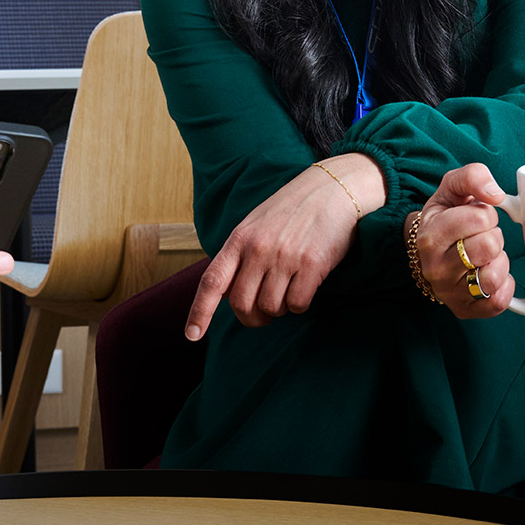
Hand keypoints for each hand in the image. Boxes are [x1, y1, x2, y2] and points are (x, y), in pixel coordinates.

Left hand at [184, 154, 384, 337]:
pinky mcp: (312, 265)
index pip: (212, 282)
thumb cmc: (291, 210)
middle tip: (264, 313)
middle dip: (252, 317)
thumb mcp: (255, 226)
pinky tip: (305, 286)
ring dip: (279, 309)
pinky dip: (300, 304)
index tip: (192, 336)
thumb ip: (239, 256)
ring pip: (271, 309)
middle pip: (241, 305)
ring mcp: (285, 257)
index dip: (200, 312)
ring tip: (288, 289)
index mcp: (238, 239)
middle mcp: (258, 249)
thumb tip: (227, 295)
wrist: (332, 188)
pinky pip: (298, 305)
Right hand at [411, 163, 514, 317]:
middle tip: (481, 236)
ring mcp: (449, 292)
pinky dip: (503, 285)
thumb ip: (472, 177)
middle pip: (489, 246)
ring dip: (499, 261)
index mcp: (429, 236)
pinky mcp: (465, 310)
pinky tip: (489, 273)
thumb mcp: (452, 188)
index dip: (486, 213)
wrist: (429, 248)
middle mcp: (435, 268)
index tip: (476, 216)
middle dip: (493, 236)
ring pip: (495, 275)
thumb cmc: (445, 216)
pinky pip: (499, 301)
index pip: (479, 218)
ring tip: (485, 256)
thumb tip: (495, 194)